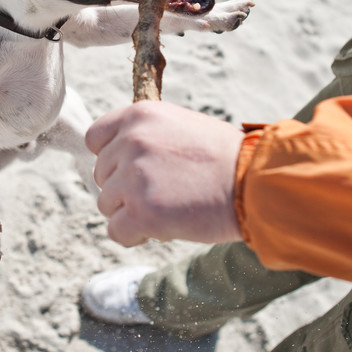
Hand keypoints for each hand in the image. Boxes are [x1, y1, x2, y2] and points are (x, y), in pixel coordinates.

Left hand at [85, 101, 242, 246]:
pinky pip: (116, 231)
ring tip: (168, 209)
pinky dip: (134, 236)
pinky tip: (163, 228)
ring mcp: (133, 177)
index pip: (95, 138)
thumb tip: (118, 159)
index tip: (131, 170)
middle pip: (101, 175)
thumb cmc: (227, 158)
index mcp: (140, 115)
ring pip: (107, 204)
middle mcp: (131, 141)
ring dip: (131, 212)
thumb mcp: (182, 127)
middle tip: (163, 193)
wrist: (256, 183)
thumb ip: (147, 137)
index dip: (111, 158)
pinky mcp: (140, 212)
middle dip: (125, 188)